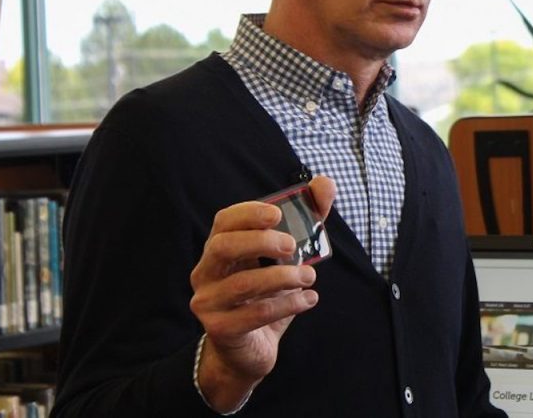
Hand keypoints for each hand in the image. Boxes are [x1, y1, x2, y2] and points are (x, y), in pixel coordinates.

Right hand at [189, 176, 334, 411]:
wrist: (251, 348)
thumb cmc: (268, 294)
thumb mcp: (288, 257)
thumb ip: (308, 219)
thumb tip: (325, 183)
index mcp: (220, 249)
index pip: (224, 221)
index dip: (248, 213)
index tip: (278, 213)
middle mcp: (206, 273)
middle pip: (222, 247)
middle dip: (261, 242)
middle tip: (294, 246)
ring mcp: (209, 303)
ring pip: (243, 283)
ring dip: (283, 277)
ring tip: (309, 276)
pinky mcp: (221, 330)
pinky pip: (256, 314)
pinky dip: (288, 304)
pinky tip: (309, 299)